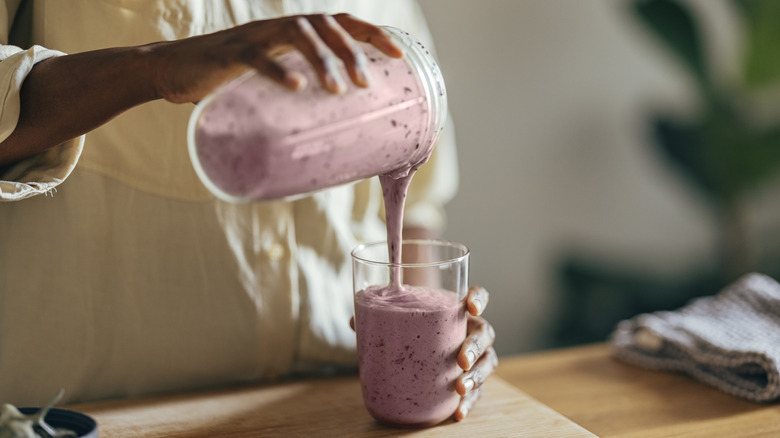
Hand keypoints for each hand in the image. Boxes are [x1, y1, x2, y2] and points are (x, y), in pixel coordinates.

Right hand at [146, 13, 403, 102]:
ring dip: (323, 60)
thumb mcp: (270, 86)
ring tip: (338, 90)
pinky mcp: (228, 53)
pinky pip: (256, 56)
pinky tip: (297, 87)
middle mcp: (278, 27)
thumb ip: (297, 98)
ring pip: (297, 33)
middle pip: (326, 25)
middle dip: (352, 52)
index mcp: (293, 34)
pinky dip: (278, 69)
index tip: (399, 55)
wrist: (171, 70)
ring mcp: (253, 36)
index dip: (372, 34)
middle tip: (366, 85)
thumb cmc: (227, 83)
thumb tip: (332, 135)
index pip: (340, 23)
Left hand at [348, 285, 496, 421]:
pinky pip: (478, 391)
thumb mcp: (399, 320)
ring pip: (488, 362)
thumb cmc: (413, 328)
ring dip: (477, 376)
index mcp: (456, 310)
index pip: (477, 296)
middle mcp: (470, 330)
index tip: (470, 306)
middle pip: (485, 333)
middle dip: (475, 347)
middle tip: (461, 360)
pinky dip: (470, 403)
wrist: (419, 349)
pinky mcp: (472, 379)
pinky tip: (458, 412)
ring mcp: (474, 356)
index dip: (478, 298)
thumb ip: (380, 317)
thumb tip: (354, 321)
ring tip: (461, 388)